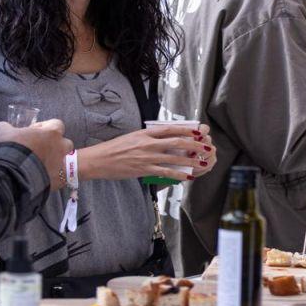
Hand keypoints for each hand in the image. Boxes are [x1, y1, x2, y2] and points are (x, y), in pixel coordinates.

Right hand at [0, 119, 72, 189]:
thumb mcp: (3, 132)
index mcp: (52, 133)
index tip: (35, 133)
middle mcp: (61, 147)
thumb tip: (2, 127)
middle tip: (39, 150)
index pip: (57, 124)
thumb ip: (5, 127)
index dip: (46, 128)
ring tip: (41, 165)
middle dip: (55, 145)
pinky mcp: (60, 180)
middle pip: (64, 143)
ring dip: (56, 161)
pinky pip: (60, 177)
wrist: (13, 176)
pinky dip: (52, 176)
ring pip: (64, 161)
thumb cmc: (11, 149)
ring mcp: (62, 165)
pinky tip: (40, 177)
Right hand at [81, 123, 213, 181]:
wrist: (99, 160)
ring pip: (174, 158)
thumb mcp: (131, 137)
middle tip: (207, 147)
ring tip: (202, 162)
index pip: (170, 129)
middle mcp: (147, 143)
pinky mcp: (143, 169)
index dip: (186, 130)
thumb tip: (162, 138)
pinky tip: (187, 176)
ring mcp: (146, 157)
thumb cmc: (114, 149)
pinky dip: (177, 174)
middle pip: (177, 142)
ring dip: (190, 160)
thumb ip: (147, 137)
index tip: (199, 131)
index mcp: (145, 133)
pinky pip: (165, 172)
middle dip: (194, 145)